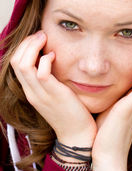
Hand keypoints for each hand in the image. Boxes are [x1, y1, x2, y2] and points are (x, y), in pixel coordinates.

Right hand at [10, 31, 96, 145]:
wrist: (77, 135)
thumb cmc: (70, 113)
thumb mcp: (55, 95)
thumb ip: (49, 79)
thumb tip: (51, 59)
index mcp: (31, 91)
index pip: (16, 64)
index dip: (24, 48)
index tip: (38, 40)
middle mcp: (31, 92)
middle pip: (16, 61)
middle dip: (26, 43)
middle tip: (41, 34)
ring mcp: (40, 94)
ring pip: (23, 64)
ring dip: (33, 46)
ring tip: (45, 38)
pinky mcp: (53, 94)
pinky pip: (41, 72)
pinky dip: (45, 59)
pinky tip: (55, 56)